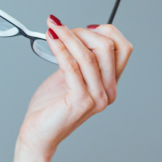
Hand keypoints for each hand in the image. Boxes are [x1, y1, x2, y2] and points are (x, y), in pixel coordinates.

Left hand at [18, 18, 132, 160]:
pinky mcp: (80, 101)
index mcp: (109, 85)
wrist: (38, 134)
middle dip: (83, 32)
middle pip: (108, 48)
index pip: (123, 49)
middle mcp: (108, 92)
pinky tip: (51, 40)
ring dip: (68, 37)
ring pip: (89, 55)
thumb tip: (79, 32)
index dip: (105, 31)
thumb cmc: (50, 108)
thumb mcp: (69, 76)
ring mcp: (97, 98)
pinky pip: (72, 67)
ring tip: (53, 28)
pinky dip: (60, 49)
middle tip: (61, 28)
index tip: (83, 27)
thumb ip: (79, 59)